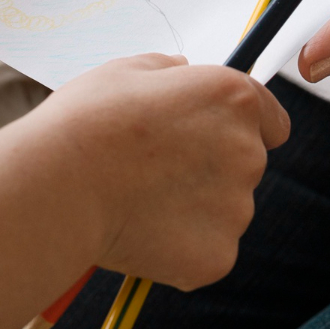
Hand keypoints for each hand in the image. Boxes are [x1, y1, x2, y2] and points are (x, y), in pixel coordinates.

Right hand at [0, 54, 288, 290]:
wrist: (58, 187)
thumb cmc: (86, 122)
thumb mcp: (126, 71)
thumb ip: (169, 71)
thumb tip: (183, 74)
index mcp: (234, 100)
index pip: (272, 121)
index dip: (240, 129)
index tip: (210, 137)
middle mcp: (248, 152)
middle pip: (245, 166)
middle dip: (211, 168)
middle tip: (154, 170)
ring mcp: (237, 209)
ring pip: (224, 211)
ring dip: (195, 208)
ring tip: (138, 201)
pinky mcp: (218, 257)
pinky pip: (207, 251)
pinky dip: (180, 247)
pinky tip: (139, 233)